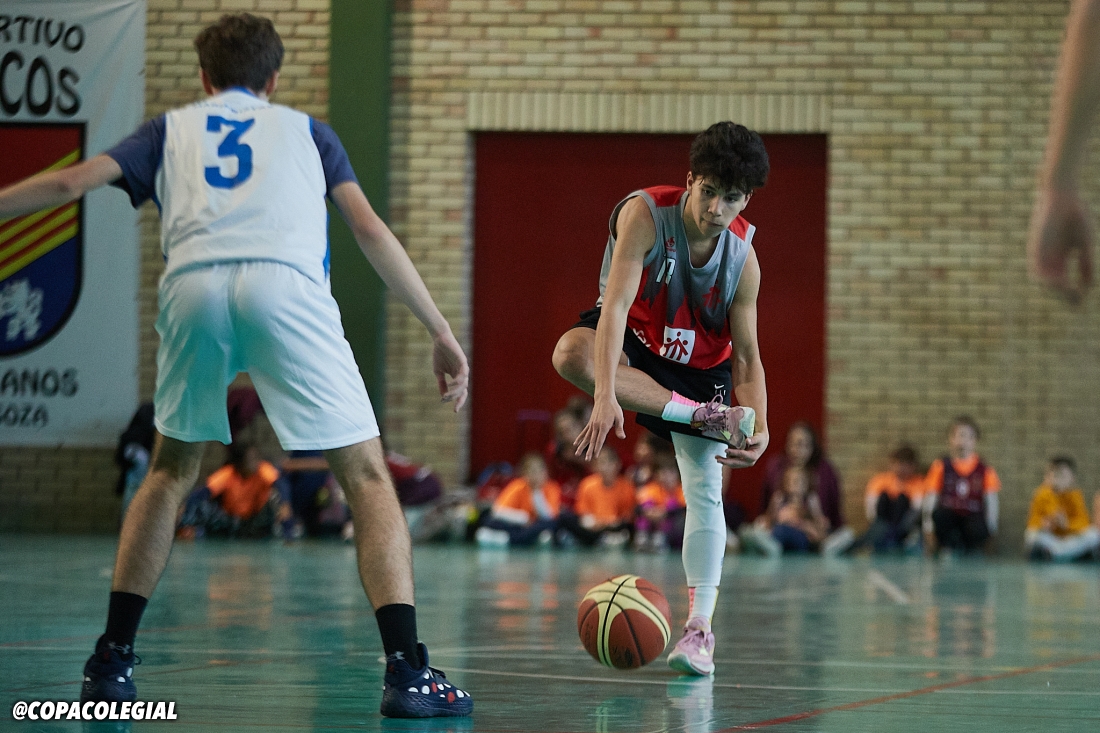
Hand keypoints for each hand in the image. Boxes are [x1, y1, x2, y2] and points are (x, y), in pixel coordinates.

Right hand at [431, 330, 468, 410]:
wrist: (439, 340)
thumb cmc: (439, 355)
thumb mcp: (438, 372)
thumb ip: (442, 384)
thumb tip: (443, 397)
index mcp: (457, 377)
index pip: (461, 392)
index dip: (459, 401)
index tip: (454, 411)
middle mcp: (462, 373)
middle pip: (463, 390)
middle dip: (457, 399)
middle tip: (450, 404)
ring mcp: (463, 367)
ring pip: (464, 384)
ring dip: (456, 391)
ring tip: (447, 395)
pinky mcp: (463, 360)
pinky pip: (463, 373)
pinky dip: (458, 380)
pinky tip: (452, 384)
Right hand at [574, 393, 624, 460]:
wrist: (604, 398)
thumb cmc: (614, 408)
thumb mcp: (619, 417)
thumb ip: (619, 428)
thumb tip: (622, 437)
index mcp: (604, 426)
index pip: (600, 440)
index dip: (597, 448)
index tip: (595, 456)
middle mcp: (596, 426)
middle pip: (592, 441)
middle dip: (589, 451)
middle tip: (586, 459)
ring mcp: (592, 425)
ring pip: (586, 438)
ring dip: (582, 446)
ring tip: (576, 454)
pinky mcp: (590, 423)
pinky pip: (584, 432)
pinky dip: (579, 438)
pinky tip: (575, 443)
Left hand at [717, 429, 768, 467]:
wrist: (762, 443)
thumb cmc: (760, 439)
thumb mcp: (758, 438)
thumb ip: (753, 439)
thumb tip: (747, 440)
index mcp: (753, 456)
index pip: (742, 454)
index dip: (734, 453)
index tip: (726, 450)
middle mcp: (749, 462)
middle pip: (736, 463)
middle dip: (726, 461)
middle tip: (718, 459)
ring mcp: (745, 463)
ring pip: (734, 464)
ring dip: (725, 462)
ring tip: (717, 458)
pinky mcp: (742, 462)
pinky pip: (733, 463)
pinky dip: (727, 461)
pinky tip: (721, 458)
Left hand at [1027, 188, 1093, 302]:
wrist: (1063, 196)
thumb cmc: (1076, 217)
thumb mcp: (1085, 245)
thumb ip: (1086, 265)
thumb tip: (1088, 288)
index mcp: (1060, 258)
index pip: (1064, 282)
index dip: (1072, 294)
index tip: (1081, 302)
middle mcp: (1048, 259)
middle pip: (1053, 285)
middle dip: (1064, 296)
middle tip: (1076, 304)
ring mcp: (1041, 254)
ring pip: (1043, 280)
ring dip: (1056, 291)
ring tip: (1069, 296)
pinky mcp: (1035, 248)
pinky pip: (1038, 269)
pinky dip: (1048, 280)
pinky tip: (1060, 284)